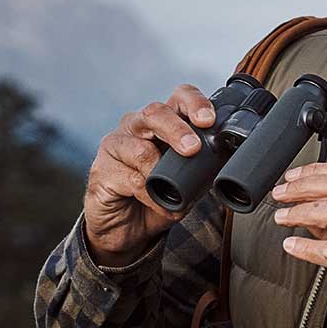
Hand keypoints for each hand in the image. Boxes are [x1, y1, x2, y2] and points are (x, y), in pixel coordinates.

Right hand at [83, 84, 213, 263]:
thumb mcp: (186, 180)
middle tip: (193, 148)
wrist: (126, 229)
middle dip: (177, 129)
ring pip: (139, 148)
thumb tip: (225, 164)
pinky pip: (131, 179)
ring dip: (161, 170)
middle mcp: (135, 126)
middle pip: (155, 113)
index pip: (178, 97)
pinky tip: (158, 203)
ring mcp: (115, 146)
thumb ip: (201, 166)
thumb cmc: (156, 196)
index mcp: (160, 122)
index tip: (209, 120)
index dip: (194, 103)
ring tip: (172, 188)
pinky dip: (150, 194)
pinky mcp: (101, 172)